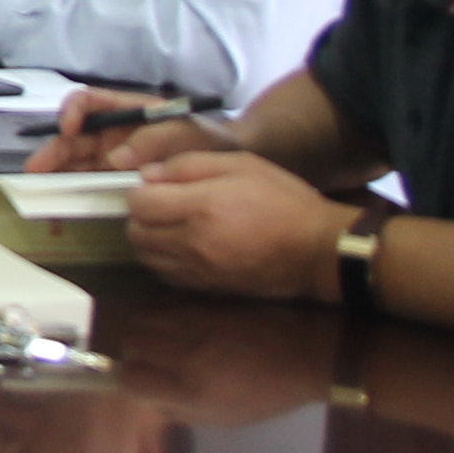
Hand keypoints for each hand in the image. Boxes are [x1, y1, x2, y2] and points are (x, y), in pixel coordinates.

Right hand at [29, 94, 225, 175]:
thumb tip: (116, 159)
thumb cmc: (204, 138)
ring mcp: (112, 155)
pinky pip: (89, 179)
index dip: (73, 111)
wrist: (225, 161)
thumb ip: (153, 140)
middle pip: (74, 135)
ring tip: (41, 186)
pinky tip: (63, 198)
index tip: (68, 128)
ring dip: (57, 171)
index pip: (89, 102)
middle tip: (37, 170)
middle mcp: (113, 131)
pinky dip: (74, 187)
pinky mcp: (116, 178)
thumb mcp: (183, 132)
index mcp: (126, 110)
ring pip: (76, 159)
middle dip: (54, 149)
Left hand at [123, 151, 373, 304]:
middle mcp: (193, 243)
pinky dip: (164, 259)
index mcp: (202, 207)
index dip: (140, 191)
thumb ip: (189, 165)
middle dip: (141, 216)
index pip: (140, 204)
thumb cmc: (283, 200)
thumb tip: (148, 175)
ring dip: (150, 239)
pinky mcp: (207, 288)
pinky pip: (166, 275)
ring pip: (147, 257)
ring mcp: (199, 270)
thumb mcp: (240, 164)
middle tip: (162, 204)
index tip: (156, 186)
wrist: (316, 249)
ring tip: (172, 224)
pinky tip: (183, 245)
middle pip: (137, 233)